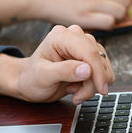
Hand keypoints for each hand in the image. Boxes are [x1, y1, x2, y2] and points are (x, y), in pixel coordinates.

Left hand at [0, 25, 114, 103]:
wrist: (28, 82)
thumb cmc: (31, 78)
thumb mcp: (43, 77)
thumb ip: (64, 71)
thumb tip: (87, 69)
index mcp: (61, 36)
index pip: (89, 52)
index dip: (98, 72)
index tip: (101, 90)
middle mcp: (74, 36)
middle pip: (98, 60)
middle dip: (91, 83)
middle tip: (76, 96)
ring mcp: (83, 45)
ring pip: (103, 67)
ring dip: (91, 85)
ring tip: (73, 91)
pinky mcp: (89, 56)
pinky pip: (102, 71)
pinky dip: (92, 85)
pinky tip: (77, 88)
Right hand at [29, 0, 131, 29]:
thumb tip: (122, 0)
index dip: (126, 0)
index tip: (118, 5)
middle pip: (126, 1)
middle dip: (123, 10)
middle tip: (112, 15)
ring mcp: (92, 2)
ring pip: (120, 12)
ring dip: (116, 19)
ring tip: (104, 20)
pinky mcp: (85, 16)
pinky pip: (109, 23)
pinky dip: (107, 26)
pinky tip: (97, 24)